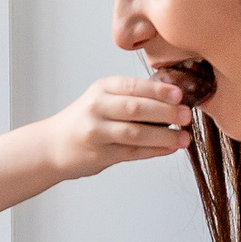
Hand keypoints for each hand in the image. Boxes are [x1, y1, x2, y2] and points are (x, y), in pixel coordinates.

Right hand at [41, 75, 191, 178]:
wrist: (53, 145)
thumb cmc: (86, 119)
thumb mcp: (103, 98)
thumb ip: (132, 97)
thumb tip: (174, 100)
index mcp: (102, 89)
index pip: (133, 86)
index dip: (158, 91)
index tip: (179, 95)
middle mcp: (97, 108)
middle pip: (136, 109)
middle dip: (165, 113)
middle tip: (187, 115)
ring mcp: (97, 133)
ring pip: (135, 134)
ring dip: (163, 136)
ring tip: (184, 138)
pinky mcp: (100, 155)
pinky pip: (132, 153)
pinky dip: (154, 151)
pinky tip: (169, 149)